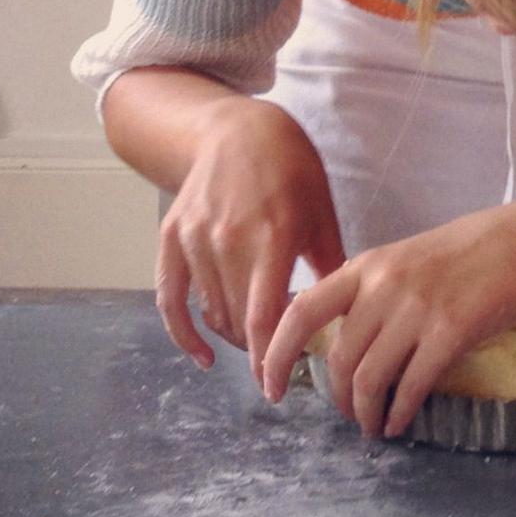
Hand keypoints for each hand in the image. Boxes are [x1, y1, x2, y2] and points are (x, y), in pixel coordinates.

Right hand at [156, 97, 344, 382]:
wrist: (235, 128)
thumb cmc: (290, 166)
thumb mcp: (321, 210)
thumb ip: (329, 265)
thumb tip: (346, 316)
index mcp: (272, 235)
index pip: (264, 318)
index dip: (270, 360)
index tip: (278, 388)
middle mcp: (228, 240)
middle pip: (237, 322)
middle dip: (259, 349)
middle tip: (280, 358)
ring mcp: (195, 239)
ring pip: (211, 312)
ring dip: (233, 336)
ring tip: (256, 341)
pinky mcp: (171, 237)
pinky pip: (169, 298)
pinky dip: (182, 332)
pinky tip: (202, 355)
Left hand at [261, 199, 515, 439]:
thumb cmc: (468, 250)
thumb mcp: (405, 258)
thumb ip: (371, 291)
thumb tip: (341, 338)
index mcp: (366, 266)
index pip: (301, 310)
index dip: (277, 353)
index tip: (270, 386)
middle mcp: (383, 287)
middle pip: (337, 358)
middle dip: (335, 398)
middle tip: (346, 415)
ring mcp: (416, 310)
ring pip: (369, 378)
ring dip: (364, 412)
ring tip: (372, 426)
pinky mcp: (449, 333)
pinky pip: (411, 386)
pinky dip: (399, 412)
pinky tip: (399, 423)